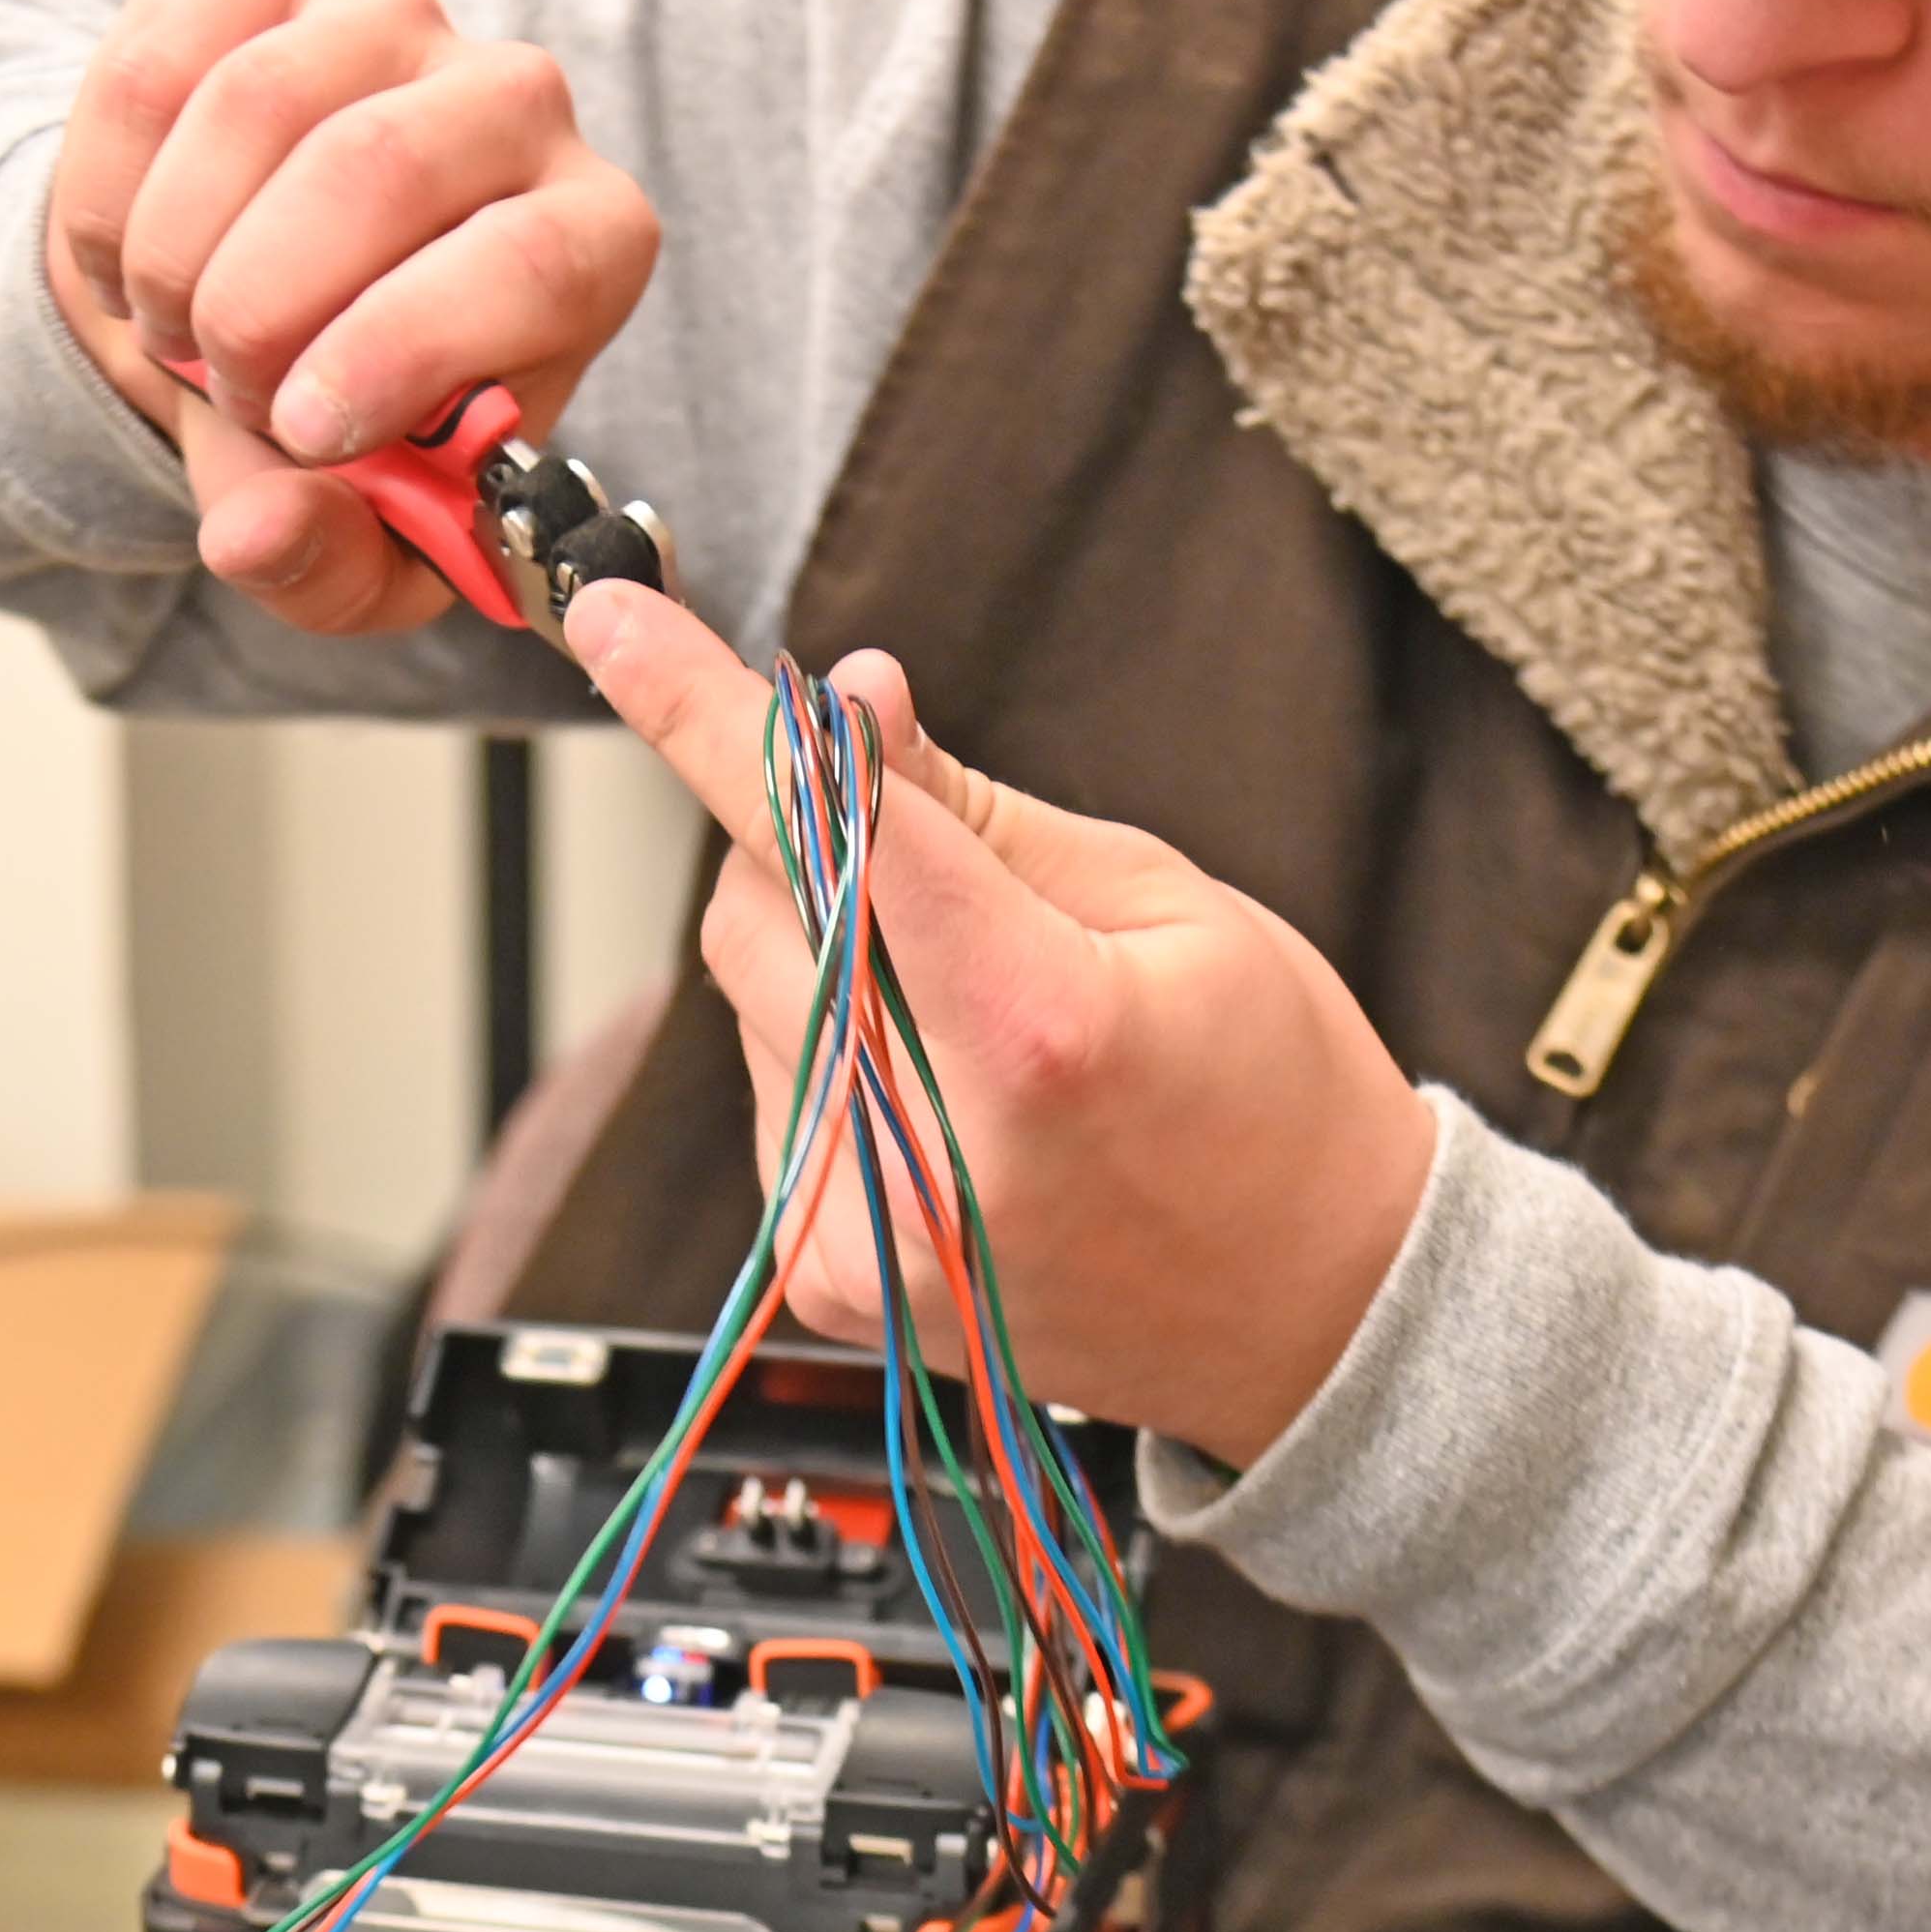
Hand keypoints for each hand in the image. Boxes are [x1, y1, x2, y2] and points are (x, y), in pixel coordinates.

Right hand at [44, 0, 660, 634]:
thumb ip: (327, 562)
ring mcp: (391, 17)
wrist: (246, 315)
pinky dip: (110, 182)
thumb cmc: (341, 429)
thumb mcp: (356, 539)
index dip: (400, 350)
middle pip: (378, 168)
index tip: (298, 430)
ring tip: (168, 330)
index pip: (531, 262)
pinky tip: (122, 256)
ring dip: (175, 251)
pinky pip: (166, 54)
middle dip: (258, 304)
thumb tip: (257, 538)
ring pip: (258, 103)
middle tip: (218, 384)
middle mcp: (516, 103)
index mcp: (588, 243)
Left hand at [565, 582, 1435, 1470]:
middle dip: (813, 846)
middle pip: (759, 909)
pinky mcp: (833, 1285)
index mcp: (1036, 1028)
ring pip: (750, 1001)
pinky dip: (830, 1060)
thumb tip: (847, 702)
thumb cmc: (1271, 1093)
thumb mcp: (1165, 903)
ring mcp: (870, 1235)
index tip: (614, 618)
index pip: (828, 829)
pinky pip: (771, 1097)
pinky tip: (953, 1100)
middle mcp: (930, 1151)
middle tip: (942, 869)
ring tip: (983, 1024)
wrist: (1316, 1313)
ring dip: (826, 962)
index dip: (706, 712)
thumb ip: (978, 810)